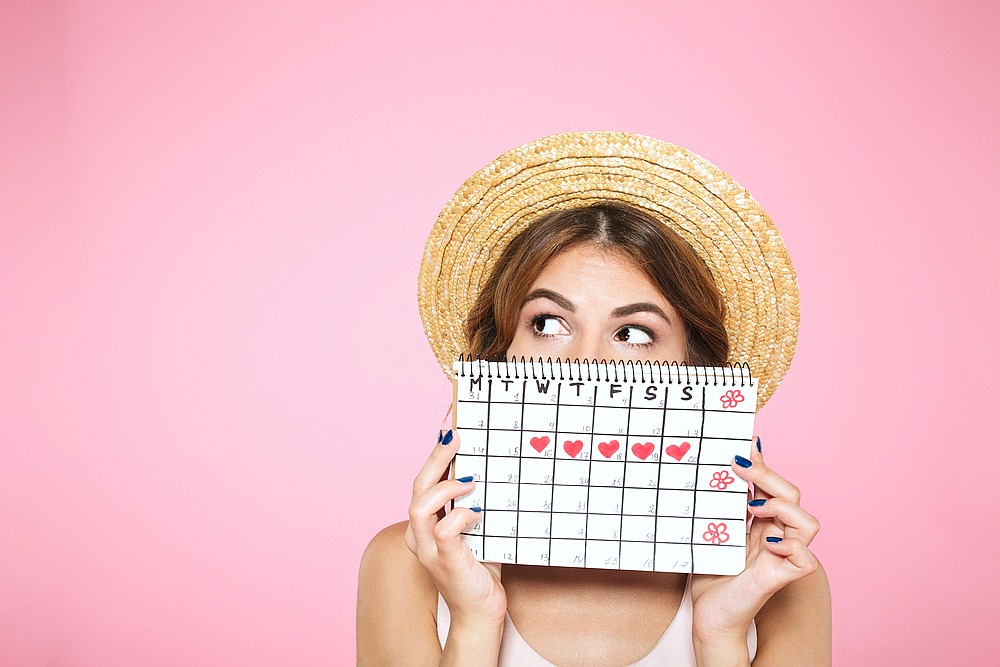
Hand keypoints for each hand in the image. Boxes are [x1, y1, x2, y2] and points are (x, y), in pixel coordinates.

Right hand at [403, 429, 506, 627]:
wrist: (481, 612)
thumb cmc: (480, 570)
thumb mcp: (479, 531)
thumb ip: (477, 507)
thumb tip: (492, 473)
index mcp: (424, 526)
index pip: (422, 484)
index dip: (433, 457)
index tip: (449, 434)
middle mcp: (419, 536)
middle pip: (416, 488)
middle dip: (434, 459)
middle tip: (454, 438)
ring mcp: (429, 550)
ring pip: (419, 506)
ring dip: (444, 487)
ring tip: (469, 480)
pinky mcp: (445, 561)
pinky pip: (444, 530)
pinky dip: (460, 516)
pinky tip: (477, 513)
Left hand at [690, 435, 820, 648]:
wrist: (707, 615)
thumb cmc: (709, 574)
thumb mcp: (711, 528)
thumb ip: (720, 502)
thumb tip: (720, 465)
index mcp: (761, 523)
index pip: (773, 486)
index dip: (763, 464)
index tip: (744, 444)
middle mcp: (776, 536)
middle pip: (792, 495)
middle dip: (768, 474)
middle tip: (738, 463)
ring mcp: (782, 557)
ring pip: (809, 523)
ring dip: (783, 506)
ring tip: (752, 507)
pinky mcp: (781, 579)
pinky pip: (806, 559)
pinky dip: (791, 546)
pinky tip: (767, 542)